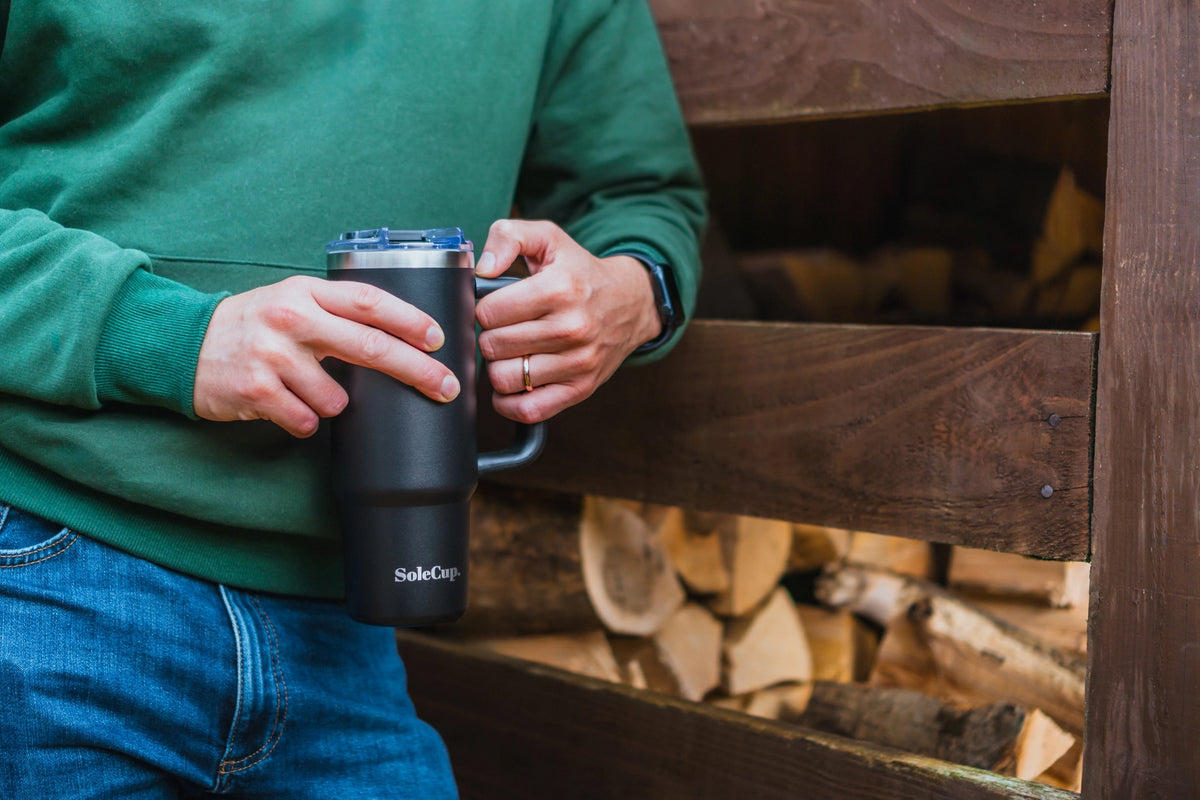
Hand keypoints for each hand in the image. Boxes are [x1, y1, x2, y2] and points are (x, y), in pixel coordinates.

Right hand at [193, 275, 459, 437]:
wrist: (182, 346)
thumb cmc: (251, 325)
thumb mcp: (291, 301)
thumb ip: (335, 310)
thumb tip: (399, 333)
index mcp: (305, 292)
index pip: (370, 301)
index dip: (410, 320)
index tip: (438, 339)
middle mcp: (291, 319)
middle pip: (372, 347)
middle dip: (417, 371)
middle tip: (446, 387)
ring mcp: (273, 356)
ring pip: (339, 398)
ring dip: (335, 403)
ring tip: (305, 389)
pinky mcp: (258, 392)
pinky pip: (308, 421)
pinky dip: (306, 421)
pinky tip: (287, 406)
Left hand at [474, 219, 661, 423]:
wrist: (631, 303)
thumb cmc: (580, 272)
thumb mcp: (548, 238)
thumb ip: (508, 236)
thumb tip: (483, 268)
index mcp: (559, 289)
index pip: (489, 313)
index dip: (484, 309)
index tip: (498, 308)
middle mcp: (571, 328)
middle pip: (493, 346)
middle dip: (490, 337)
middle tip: (506, 329)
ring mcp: (578, 362)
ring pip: (504, 378)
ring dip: (499, 367)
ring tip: (512, 353)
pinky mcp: (581, 389)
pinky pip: (528, 410)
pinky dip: (509, 403)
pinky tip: (513, 384)